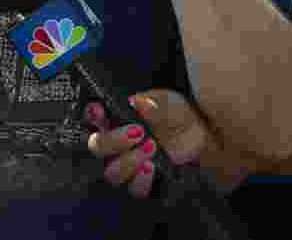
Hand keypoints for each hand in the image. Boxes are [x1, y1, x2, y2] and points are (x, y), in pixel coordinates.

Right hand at [86, 89, 206, 198]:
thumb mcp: (168, 103)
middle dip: (113, 140)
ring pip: (112, 172)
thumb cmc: (177, 114)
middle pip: (97, 147)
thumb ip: (153, 103)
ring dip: (128, 161)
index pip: (93, 117)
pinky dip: (141, 179)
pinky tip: (152, 166)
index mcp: (116, 119)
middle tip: (138, 132)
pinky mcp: (142, 182)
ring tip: (151, 147)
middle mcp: (116, 144)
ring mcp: (127, 165)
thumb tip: (137, 102)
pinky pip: (134, 189)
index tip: (100, 110)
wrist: (200, 135)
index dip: (92, 115)